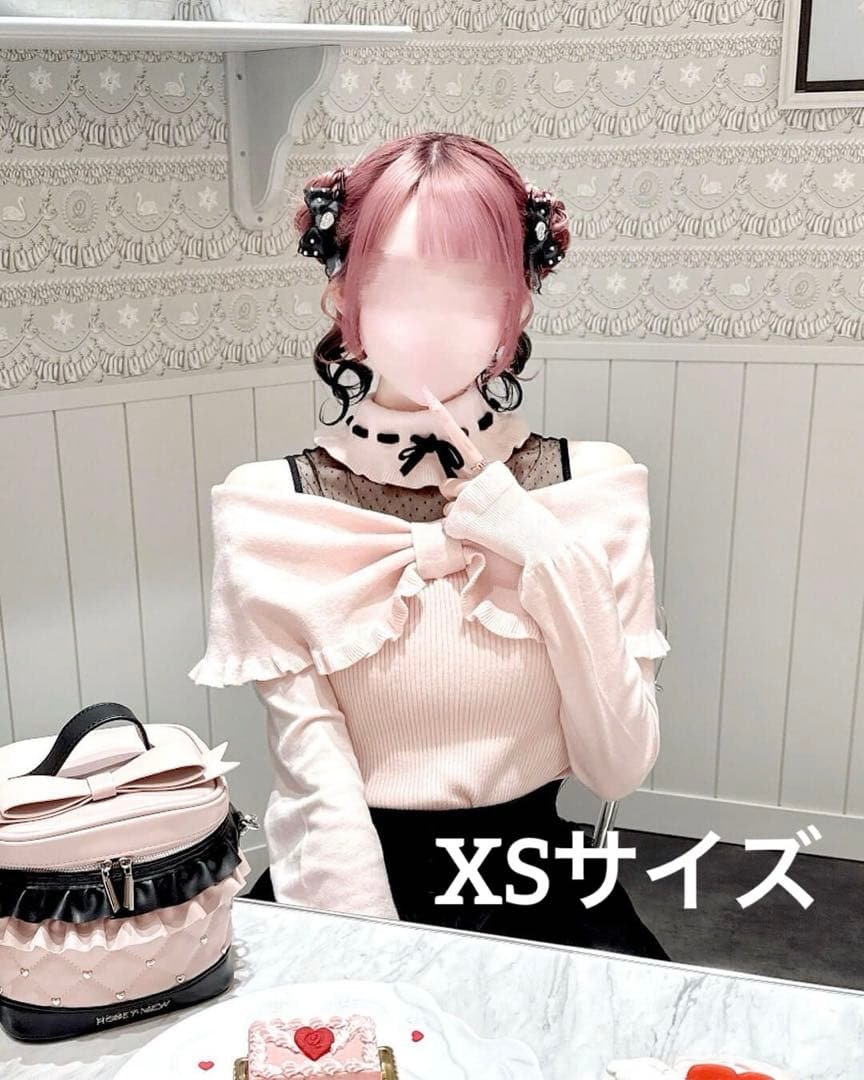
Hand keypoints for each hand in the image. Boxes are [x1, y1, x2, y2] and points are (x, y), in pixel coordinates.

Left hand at [421, 385, 567, 563]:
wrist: (540, 542)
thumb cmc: (527, 519)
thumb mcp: (508, 491)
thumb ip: (482, 484)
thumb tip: (450, 484)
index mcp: (491, 469)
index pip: (464, 443)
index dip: (444, 420)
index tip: (429, 395)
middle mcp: (477, 481)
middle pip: (450, 485)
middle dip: (458, 497)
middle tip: (480, 510)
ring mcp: (467, 501)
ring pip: (448, 508)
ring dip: (460, 517)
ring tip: (485, 524)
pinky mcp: (460, 521)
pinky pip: (449, 527)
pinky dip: (461, 533)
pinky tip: (482, 535)